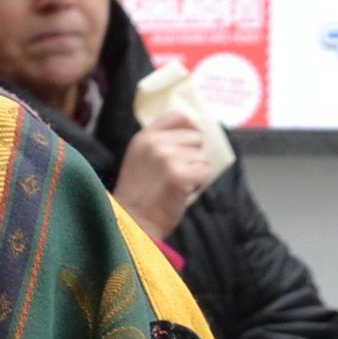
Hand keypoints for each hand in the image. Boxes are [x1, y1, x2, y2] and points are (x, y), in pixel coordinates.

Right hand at [114, 115, 216, 244]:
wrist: (132, 222)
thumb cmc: (138, 195)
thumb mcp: (140, 159)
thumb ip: (160, 144)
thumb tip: (194, 134)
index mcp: (143, 137)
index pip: (177, 116)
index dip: (191, 126)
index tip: (193, 141)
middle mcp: (154, 143)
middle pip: (196, 138)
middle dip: (193, 156)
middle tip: (177, 174)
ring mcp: (167, 158)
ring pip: (203, 158)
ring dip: (196, 173)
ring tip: (176, 185)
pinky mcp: (180, 175)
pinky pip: (205, 172)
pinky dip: (200, 184)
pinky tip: (183, 192)